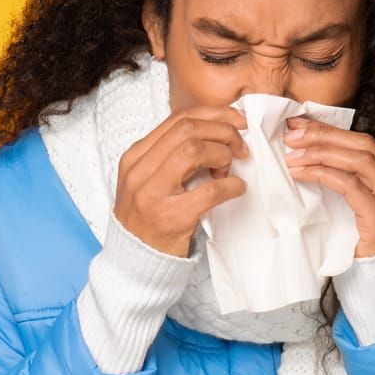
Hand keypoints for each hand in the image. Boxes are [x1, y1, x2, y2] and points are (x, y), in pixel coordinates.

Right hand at [113, 105, 251, 256]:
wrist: (134, 260)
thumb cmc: (148, 216)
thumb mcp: (148, 179)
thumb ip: (171, 154)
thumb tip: (216, 131)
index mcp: (135, 156)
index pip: (178, 118)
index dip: (214, 114)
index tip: (237, 121)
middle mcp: (140, 171)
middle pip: (188, 129)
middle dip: (223, 132)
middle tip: (240, 147)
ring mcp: (153, 194)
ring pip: (194, 150)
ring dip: (222, 154)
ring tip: (229, 169)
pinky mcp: (171, 217)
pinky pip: (210, 192)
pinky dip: (231, 186)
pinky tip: (236, 188)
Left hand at [283, 115, 374, 256]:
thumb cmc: (361, 253)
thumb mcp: (359, 213)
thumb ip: (350, 186)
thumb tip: (313, 153)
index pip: (368, 145)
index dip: (333, 131)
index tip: (302, 124)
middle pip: (365, 147)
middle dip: (324, 136)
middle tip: (291, 134)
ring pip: (359, 162)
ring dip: (320, 152)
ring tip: (291, 154)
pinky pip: (351, 187)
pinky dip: (323, 174)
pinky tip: (301, 173)